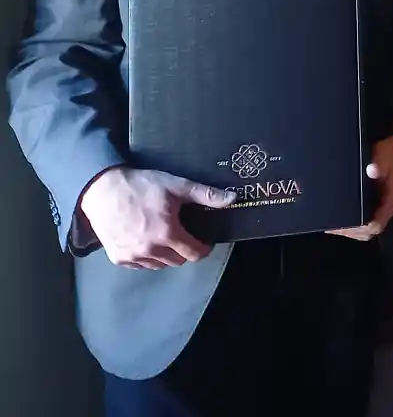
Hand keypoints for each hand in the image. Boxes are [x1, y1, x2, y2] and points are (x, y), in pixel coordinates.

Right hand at [78, 166, 233, 269]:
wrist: (101, 190)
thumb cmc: (141, 186)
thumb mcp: (177, 186)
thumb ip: (205, 195)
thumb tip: (232, 198)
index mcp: (167, 234)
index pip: (195, 254)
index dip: (204, 247)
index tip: (204, 239)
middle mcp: (150, 250)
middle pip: (179, 260)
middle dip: (185, 249)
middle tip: (183, 233)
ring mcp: (132, 256)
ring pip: (160, 265)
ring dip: (167, 255)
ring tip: (164, 236)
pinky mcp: (118, 258)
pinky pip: (141, 265)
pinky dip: (148, 257)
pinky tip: (147, 240)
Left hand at [329, 135, 392, 240]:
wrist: (391, 150)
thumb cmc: (388, 153)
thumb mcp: (386, 154)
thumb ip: (380, 162)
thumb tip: (372, 170)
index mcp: (390, 201)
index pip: (377, 224)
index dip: (361, 228)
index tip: (343, 223)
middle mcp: (384, 209)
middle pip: (368, 232)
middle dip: (350, 231)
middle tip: (330, 226)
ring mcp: (377, 210)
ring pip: (363, 231)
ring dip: (347, 230)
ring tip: (330, 225)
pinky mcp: (370, 207)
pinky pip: (359, 224)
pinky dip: (347, 225)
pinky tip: (334, 220)